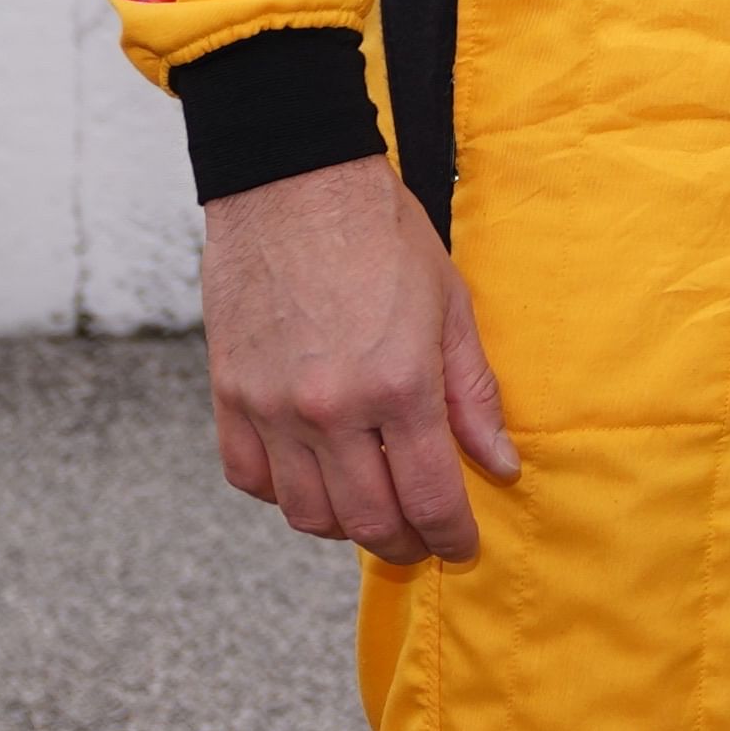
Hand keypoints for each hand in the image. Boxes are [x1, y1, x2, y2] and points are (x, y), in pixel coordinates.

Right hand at [199, 153, 516, 564]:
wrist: (294, 182)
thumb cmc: (381, 233)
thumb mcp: (450, 304)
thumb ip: (474, 394)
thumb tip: (500, 464)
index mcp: (399, 384)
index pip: (429, 497)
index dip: (450, 536)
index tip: (462, 548)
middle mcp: (332, 408)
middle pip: (368, 520)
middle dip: (404, 542)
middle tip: (423, 539)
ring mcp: (272, 406)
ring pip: (306, 513)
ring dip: (345, 525)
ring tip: (373, 508)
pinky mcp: (229, 395)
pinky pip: (250, 478)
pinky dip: (283, 493)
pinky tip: (314, 475)